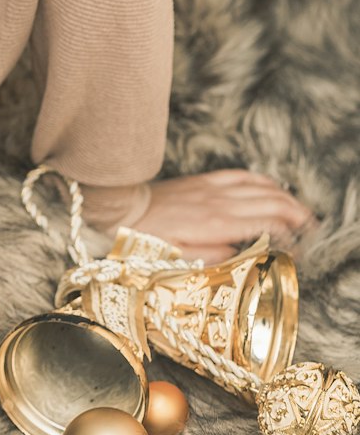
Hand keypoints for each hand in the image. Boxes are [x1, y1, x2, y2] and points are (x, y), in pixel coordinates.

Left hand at [134, 168, 319, 263]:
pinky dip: (261, 180)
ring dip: (285, 196)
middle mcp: (219, 201)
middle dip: (296, 215)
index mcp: (216, 224)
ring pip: (260, 186)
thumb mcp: (180, 259)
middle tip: (312, 228)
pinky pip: (240, 175)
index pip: (266, 224)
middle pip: (270, 203)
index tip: (301, 245)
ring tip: (301, 210)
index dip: (288, 234)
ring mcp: (212, 187)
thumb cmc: (148, 239)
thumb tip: (240, 253)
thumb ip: (214, 257)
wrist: (123, 209)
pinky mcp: (204, 180)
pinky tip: (272, 186)